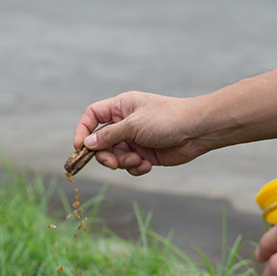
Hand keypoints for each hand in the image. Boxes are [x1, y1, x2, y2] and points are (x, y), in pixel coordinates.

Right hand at [73, 91, 210, 175]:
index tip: (79, 147)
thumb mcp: (134, 125)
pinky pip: (130, 165)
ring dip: (124, 163)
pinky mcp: (145, 154)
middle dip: (106, 155)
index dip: (83, 130)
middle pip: (101, 142)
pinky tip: (147, 165)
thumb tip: (87, 144)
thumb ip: (109, 135)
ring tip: (138, 161)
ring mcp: (135, 139)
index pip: (92, 116)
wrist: (196, 131)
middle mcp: (125, 123)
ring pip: (116, 156)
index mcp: (121, 107)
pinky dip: (136, 168)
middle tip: (113, 164)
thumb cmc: (167, 119)